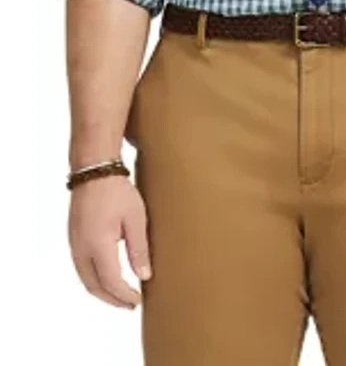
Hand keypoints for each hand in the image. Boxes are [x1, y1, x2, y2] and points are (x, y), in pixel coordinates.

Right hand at [68, 174, 151, 308]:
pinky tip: (106, 275)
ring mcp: (74, 243)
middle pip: (95, 286)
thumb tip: (144, 276)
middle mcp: (81, 249)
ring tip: (120, 294)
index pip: (111, 282)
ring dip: (102, 290)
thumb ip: (138, 249)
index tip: (139, 300)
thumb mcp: (135, 219)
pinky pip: (81, 267)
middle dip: (112, 299)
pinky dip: (94, 278)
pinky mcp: (73, 237)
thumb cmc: (116, 190)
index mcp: (98, 246)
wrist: (94, 169)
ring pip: (86, 278)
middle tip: (130, 304)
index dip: (125, 295)